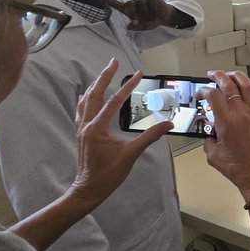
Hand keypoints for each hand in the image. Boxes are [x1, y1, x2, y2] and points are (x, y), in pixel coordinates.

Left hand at [67, 59, 171, 209]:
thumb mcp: (131, 154)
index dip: (128, 86)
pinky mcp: (81, 133)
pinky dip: (86, 98)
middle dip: (105, 76)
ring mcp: (82, 128)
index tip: (139, 74)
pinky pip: (81, 109)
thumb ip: (149, 136)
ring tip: (103, 74)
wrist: (88, 189)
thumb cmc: (109, 174)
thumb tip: (168, 123)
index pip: (114, 101)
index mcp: (98, 127)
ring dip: (95, 85)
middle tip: (114, 61)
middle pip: (95, 94)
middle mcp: (87, 123)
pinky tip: (88, 95)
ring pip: (86, 100)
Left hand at [99, 0, 175, 30]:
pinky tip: (157, 13)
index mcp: (130, 9)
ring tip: (152, 18)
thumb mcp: (145, 27)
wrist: (165, 16)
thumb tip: (130, 25)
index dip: (108, 0)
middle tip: (140, 21)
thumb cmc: (152, 20)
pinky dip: (154, 11)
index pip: (117, 4)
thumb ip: (137, 27)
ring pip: (141, 5)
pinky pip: (150, 4)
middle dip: (134, 14)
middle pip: (129, 5)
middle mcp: (135, 2)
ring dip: (146, 14)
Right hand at [201, 71, 249, 201]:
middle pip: (230, 85)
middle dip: (219, 76)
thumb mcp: (213, 155)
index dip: (204, 91)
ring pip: (248, 86)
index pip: (213, 95)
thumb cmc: (238, 168)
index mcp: (226, 122)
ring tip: (230, 74)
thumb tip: (209, 133)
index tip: (200, 94)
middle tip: (212, 74)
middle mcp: (241, 114)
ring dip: (238, 77)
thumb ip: (208, 140)